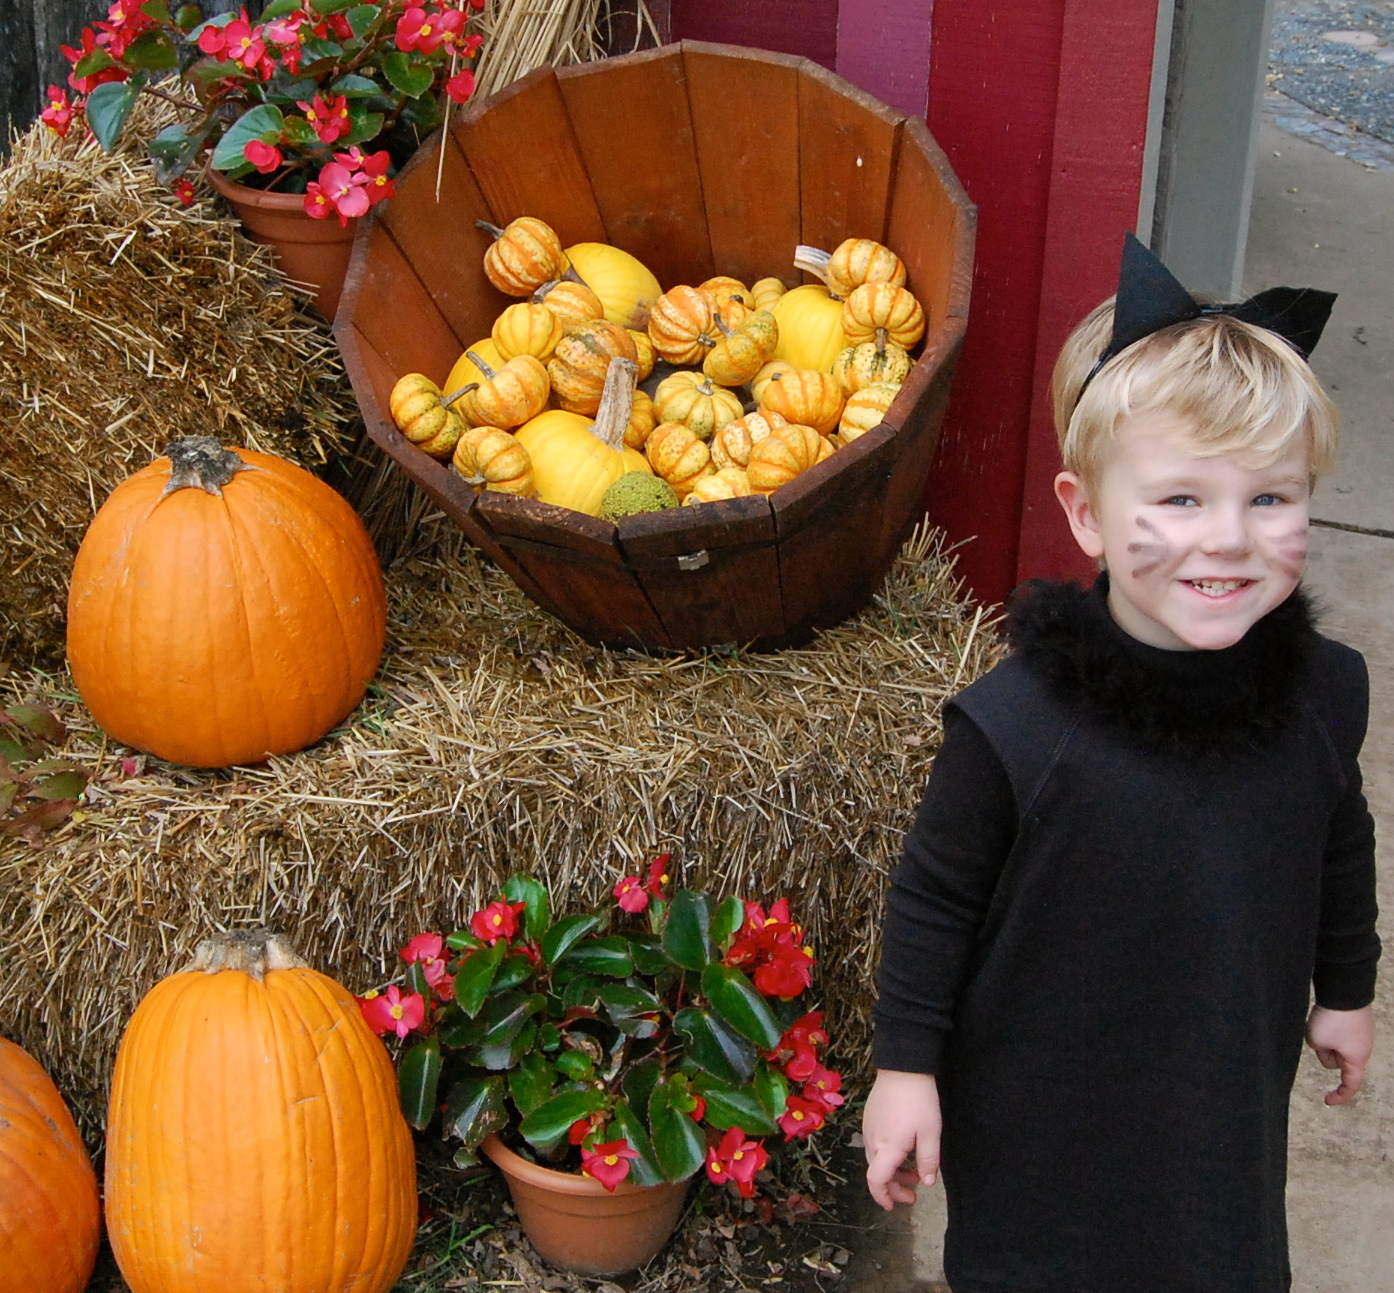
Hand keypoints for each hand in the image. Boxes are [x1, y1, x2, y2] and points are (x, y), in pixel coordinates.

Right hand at [862, 1069, 940, 1210]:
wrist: (903, 1068)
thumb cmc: (919, 1101)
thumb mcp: (931, 1132)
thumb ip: (929, 1160)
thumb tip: (927, 1182)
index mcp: (887, 1148)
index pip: (876, 1181)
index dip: (883, 1197)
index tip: (893, 1207)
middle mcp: (873, 1141)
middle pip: (877, 1173)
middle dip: (894, 1187)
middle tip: (914, 1195)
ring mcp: (869, 1128)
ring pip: (876, 1159)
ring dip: (893, 1172)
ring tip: (915, 1172)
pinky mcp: (870, 1118)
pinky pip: (876, 1145)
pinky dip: (888, 1156)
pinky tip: (905, 1150)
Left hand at [1305, 1004, 1374, 1105]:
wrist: (1345, 990)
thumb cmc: (1333, 1019)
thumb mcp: (1317, 1041)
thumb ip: (1320, 1052)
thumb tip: (1326, 1046)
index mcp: (1357, 1059)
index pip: (1350, 1084)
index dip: (1340, 1095)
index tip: (1327, 1101)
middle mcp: (1362, 1048)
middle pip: (1336, 1060)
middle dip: (1324, 1051)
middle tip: (1320, 1034)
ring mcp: (1360, 1034)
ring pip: (1333, 1044)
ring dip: (1324, 1037)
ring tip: (1323, 1021)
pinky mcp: (1354, 1021)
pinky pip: (1336, 1031)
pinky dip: (1327, 1026)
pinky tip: (1326, 1014)